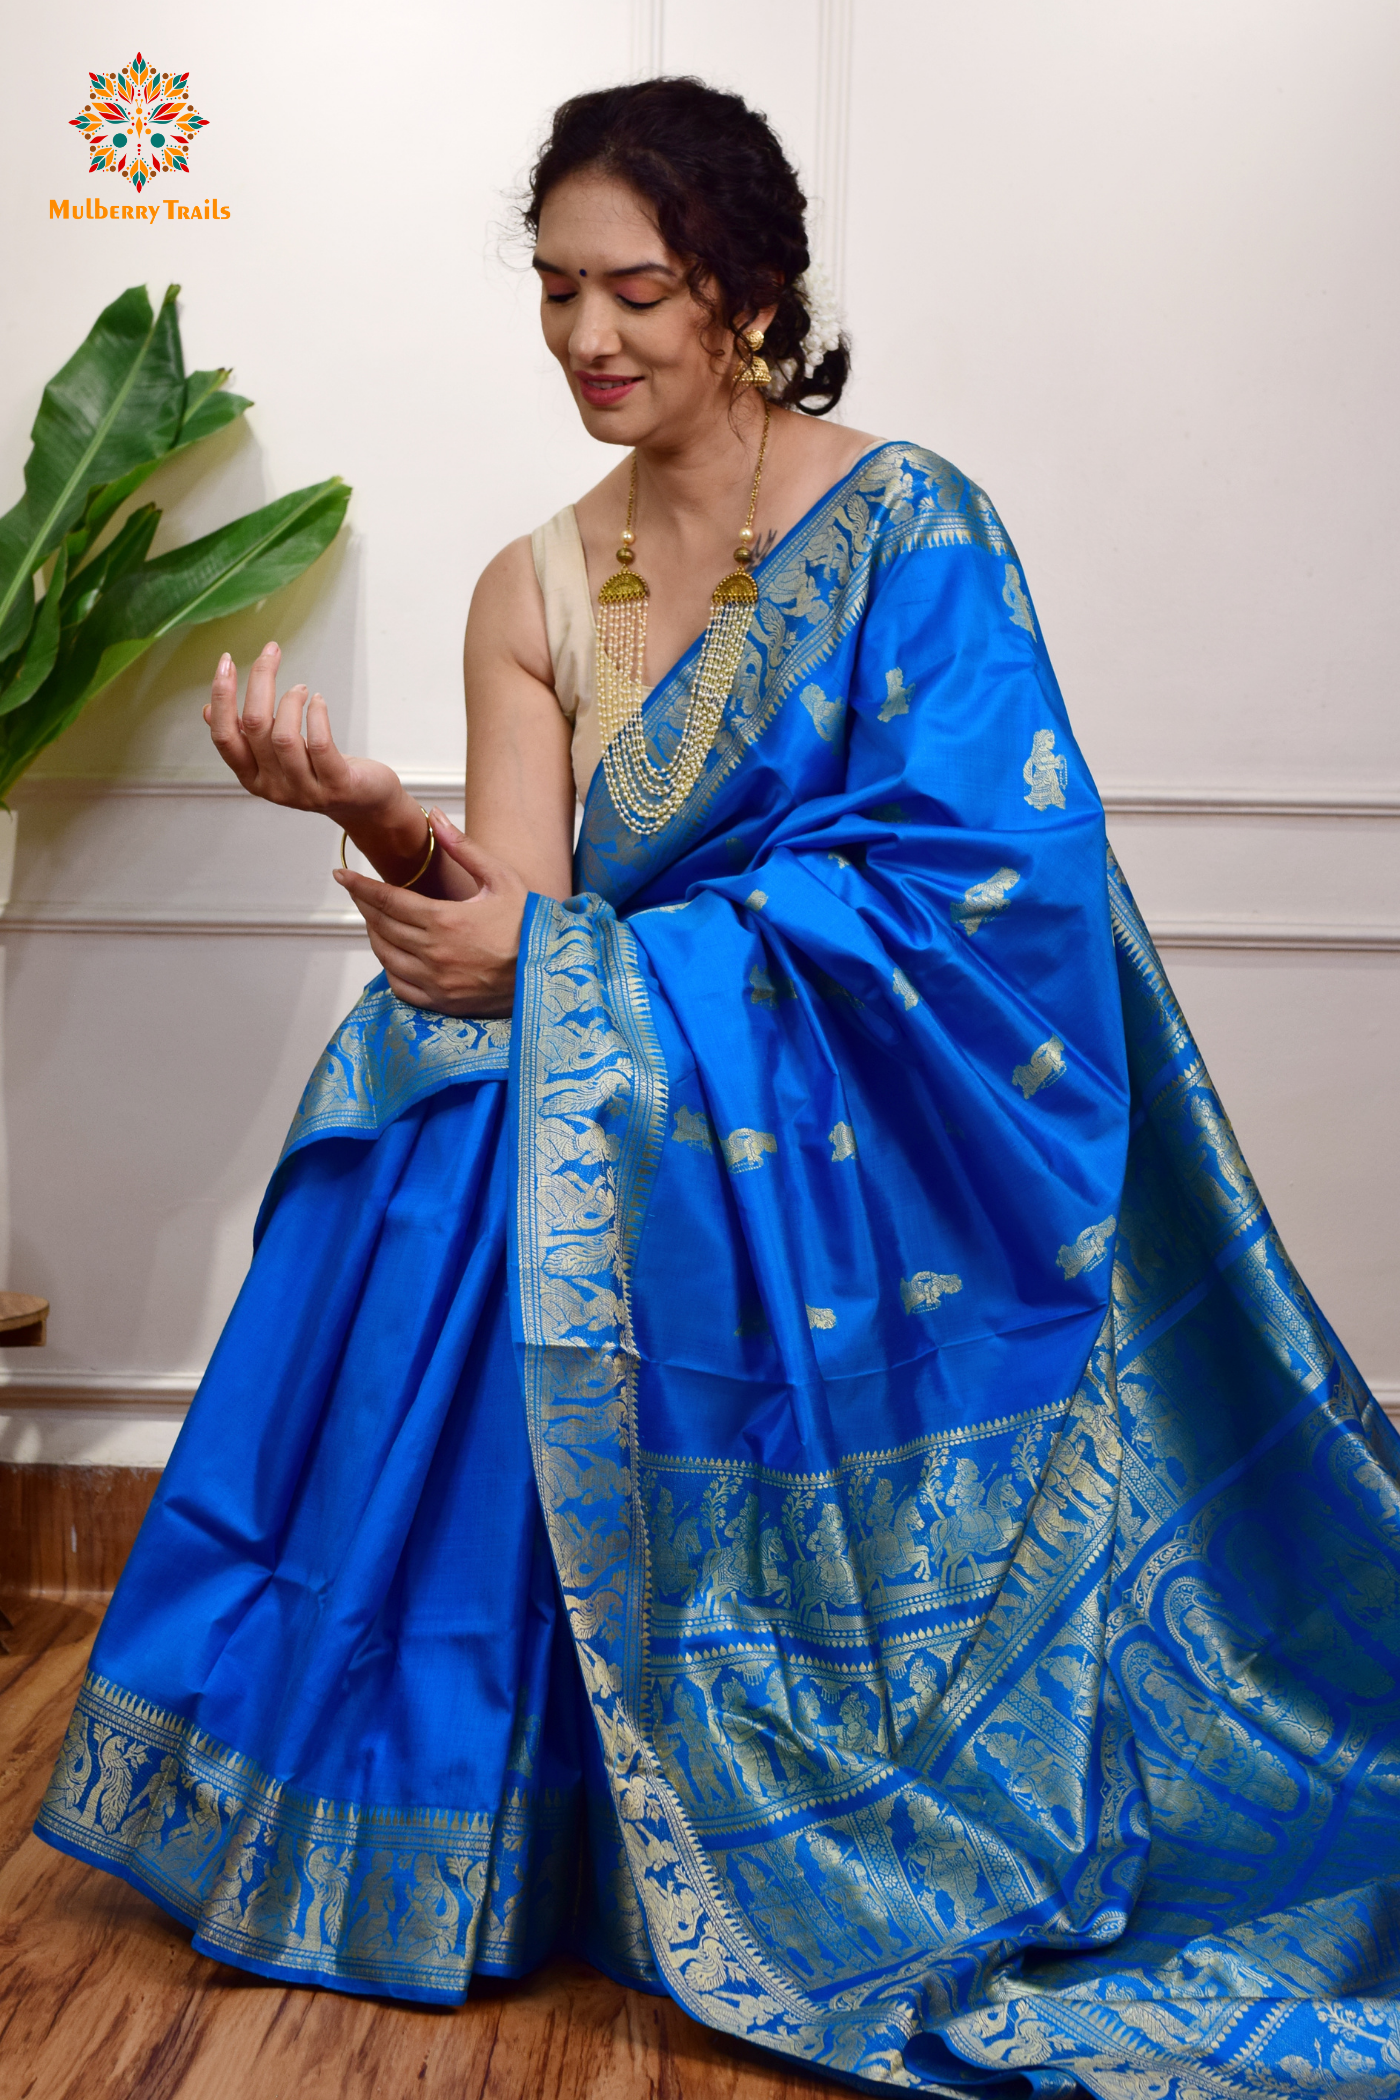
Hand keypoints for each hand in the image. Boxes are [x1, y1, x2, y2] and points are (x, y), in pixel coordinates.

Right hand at [204, 640, 401, 825]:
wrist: (363, 804)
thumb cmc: (318, 773)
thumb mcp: (275, 758)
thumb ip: (245, 739)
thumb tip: (207, 712)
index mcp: (252, 778)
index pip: (224, 736)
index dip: (222, 696)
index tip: (227, 661)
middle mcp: (273, 788)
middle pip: (255, 726)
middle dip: (260, 680)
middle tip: (271, 653)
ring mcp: (304, 791)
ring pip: (284, 736)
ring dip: (291, 700)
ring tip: (301, 688)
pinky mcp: (336, 786)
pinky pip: (319, 744)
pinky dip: (317, 715)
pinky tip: (318, 701)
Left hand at [334, 811, 527, 1015]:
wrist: (552, 973)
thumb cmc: (530, 924)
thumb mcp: (501, 879)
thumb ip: (464, 849)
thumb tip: (436, 818)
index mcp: (444, 920)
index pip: (387, 900)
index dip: (359, 886)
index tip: (341, 875)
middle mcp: (433, 953)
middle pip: (381, 926)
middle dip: (365, 905)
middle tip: (358, 891)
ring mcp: (435, 982)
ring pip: (385, 955)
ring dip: (374, 934)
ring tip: (375, 919)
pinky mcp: (441, 1002)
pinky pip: (399, 986)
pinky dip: (389, 968)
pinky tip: (393, 954)